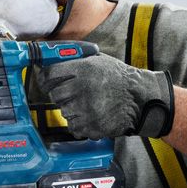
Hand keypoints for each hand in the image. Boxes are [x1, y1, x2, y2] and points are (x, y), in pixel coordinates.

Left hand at [35, 53, 173, 138]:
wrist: (141, 99)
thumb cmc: (119, 78)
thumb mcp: (98, 60)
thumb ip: (75, 60)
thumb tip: (51, 60)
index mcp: (83, 70)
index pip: (49, 74)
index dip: (45, 78)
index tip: (46, 81)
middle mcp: (82, 89)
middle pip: (54, 95)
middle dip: (61, 95)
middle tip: (72, 94)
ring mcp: (87, 109)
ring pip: (64, 112)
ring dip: (72, 110)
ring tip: (87, 105)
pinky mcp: (92, 126)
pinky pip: (74, 127)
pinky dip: (80, 124)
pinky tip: (91, 116)